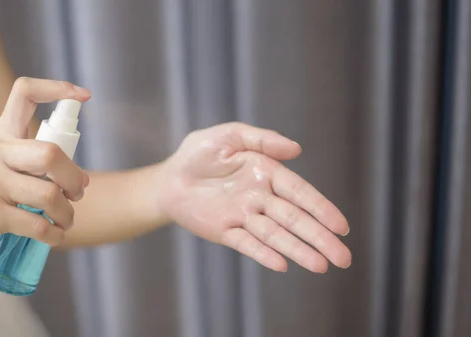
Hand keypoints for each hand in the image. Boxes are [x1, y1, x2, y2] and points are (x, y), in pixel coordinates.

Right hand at [0, 77, 90, 253]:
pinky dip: (54, 234)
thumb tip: (81, 179)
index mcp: (0, 134)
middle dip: (75, 178)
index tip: (83, 96)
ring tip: (65, 219)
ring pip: (50, 195)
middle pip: (51, 154)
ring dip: (67, 213)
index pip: (24, 93)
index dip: (57, 88)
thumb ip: (32, 161)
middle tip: (77, 192)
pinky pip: (38, 225)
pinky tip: (55, 234)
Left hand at [157, 122, 350, 272]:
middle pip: (294, 219)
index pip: (300, 193)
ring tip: (321, 266)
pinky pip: (246, 244)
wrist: (169, 178)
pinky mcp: (225, 231)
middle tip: (343, 258)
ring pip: (275, 235)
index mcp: (266, 173)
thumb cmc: (200, 153)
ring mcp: (243, 216)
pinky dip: (263, 254)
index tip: (342, 227)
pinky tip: (282, 265)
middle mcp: (260, 198)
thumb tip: (296, 149)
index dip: (321, 209)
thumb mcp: (229, 136)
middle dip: (319, 237)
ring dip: (298, 250)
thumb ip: (262, 140)